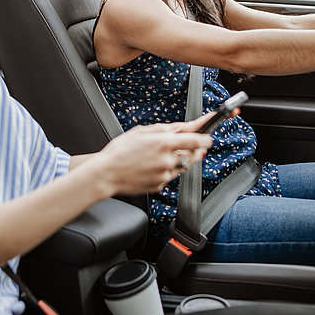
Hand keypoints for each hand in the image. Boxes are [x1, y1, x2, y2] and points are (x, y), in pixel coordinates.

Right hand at [96, 122, 212, 194]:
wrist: (106, 174)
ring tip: (165, 154)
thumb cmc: (119, 151)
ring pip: (184, 166)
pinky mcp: (160, 185)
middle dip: (195, 149)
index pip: (195, 140)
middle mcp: (167, 160)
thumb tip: (179, 129)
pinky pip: (171, 176)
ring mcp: (164, 175)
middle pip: (193, 155)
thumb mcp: (140, 132)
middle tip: (189, 144)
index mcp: (163, 143)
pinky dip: (168, 169)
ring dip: (181, 159)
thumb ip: (163, 129)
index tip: (209, 136)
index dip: (205, 138)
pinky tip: (153, 166)